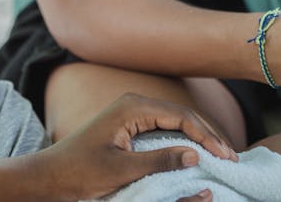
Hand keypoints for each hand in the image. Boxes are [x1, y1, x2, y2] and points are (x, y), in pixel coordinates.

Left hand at [35, 92, 235, 200]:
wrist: (49, 176)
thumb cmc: (80, 172)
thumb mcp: (121, 170)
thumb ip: (158, 161)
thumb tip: (195, 155)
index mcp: (134, 107)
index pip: (181, 116)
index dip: (207, 135)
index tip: (226, 156)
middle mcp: (135, 104)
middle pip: (181, 116)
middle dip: (207, 135)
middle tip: (230, 157)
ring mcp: (132, 114)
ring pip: (174, 122)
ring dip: (197, 138)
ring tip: (219, 155)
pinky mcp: (129, 126)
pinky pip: (163, 129)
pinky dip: (182, 141)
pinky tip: (195, 153)